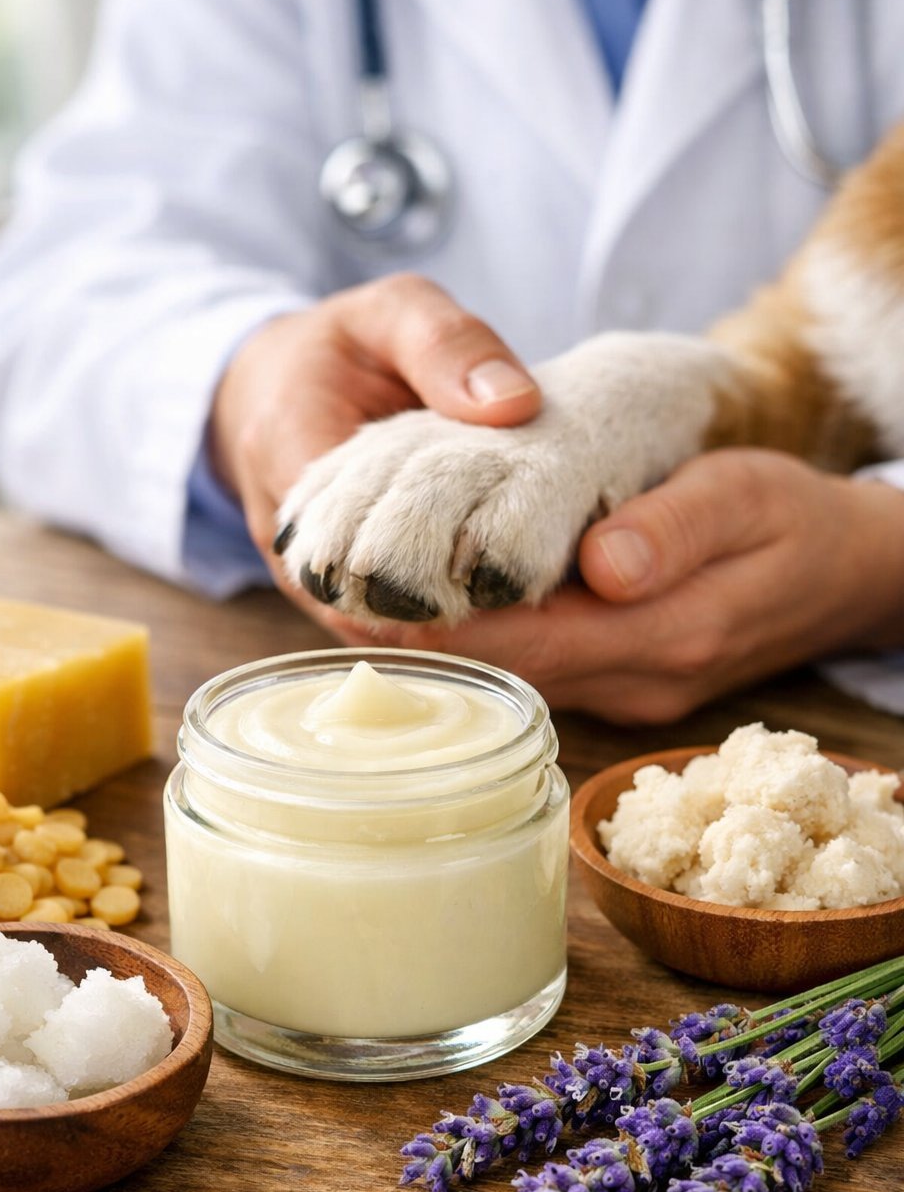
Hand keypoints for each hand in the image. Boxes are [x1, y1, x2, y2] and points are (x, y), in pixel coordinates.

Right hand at [211, 274, 540, 617]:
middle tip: (539, 593)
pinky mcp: (330, 601)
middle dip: (455, 608)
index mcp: (291, 459)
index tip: (515, 555)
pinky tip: (496, 607)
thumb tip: (517, 403)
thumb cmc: (344, 346)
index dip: (446, 564)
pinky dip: (438, 621)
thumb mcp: (394, 314)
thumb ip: (449, 345)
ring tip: (526, 606)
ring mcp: (307, 582)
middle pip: (374, 609)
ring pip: (380, 632)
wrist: (278, 386)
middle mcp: (289, 541)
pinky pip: (383, 629)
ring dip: (449, 624)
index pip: (364, 548)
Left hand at [358, 449, 903, 722]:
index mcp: (669, 635)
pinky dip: (496, 640)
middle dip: (429, 641)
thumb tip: (600, 564)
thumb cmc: (798, 521)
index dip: (450, 625)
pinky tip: (448, 606)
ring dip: (453, 645)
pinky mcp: (628, 685)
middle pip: (513, 671)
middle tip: (338, 596)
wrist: (853, 576)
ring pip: (523, 677)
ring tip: (369, 597)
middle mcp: (640, 683)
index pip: (534, 641)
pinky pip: (548, 669)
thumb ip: (677, 528)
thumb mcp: (750, 497)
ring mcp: (634, 695)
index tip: (370, 597)